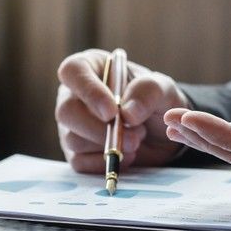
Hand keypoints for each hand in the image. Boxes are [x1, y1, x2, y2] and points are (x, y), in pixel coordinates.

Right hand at [55, 49, 189, 172]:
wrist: (161, 134)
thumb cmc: (156, 102)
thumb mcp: (163, 89)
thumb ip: (149, 92)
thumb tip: (127, 113)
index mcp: (90, 67)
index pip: (72, 71)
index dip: (89, 91)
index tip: (112, 112)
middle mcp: (73, 94)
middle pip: (66, 111)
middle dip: (99, 129)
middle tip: (133, 138)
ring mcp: (71, 125)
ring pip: (73, 139)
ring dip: (109, 146)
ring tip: (136, 139)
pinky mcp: (75, 151)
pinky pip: (79, 162)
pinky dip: (105, 163)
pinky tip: (126, 156)